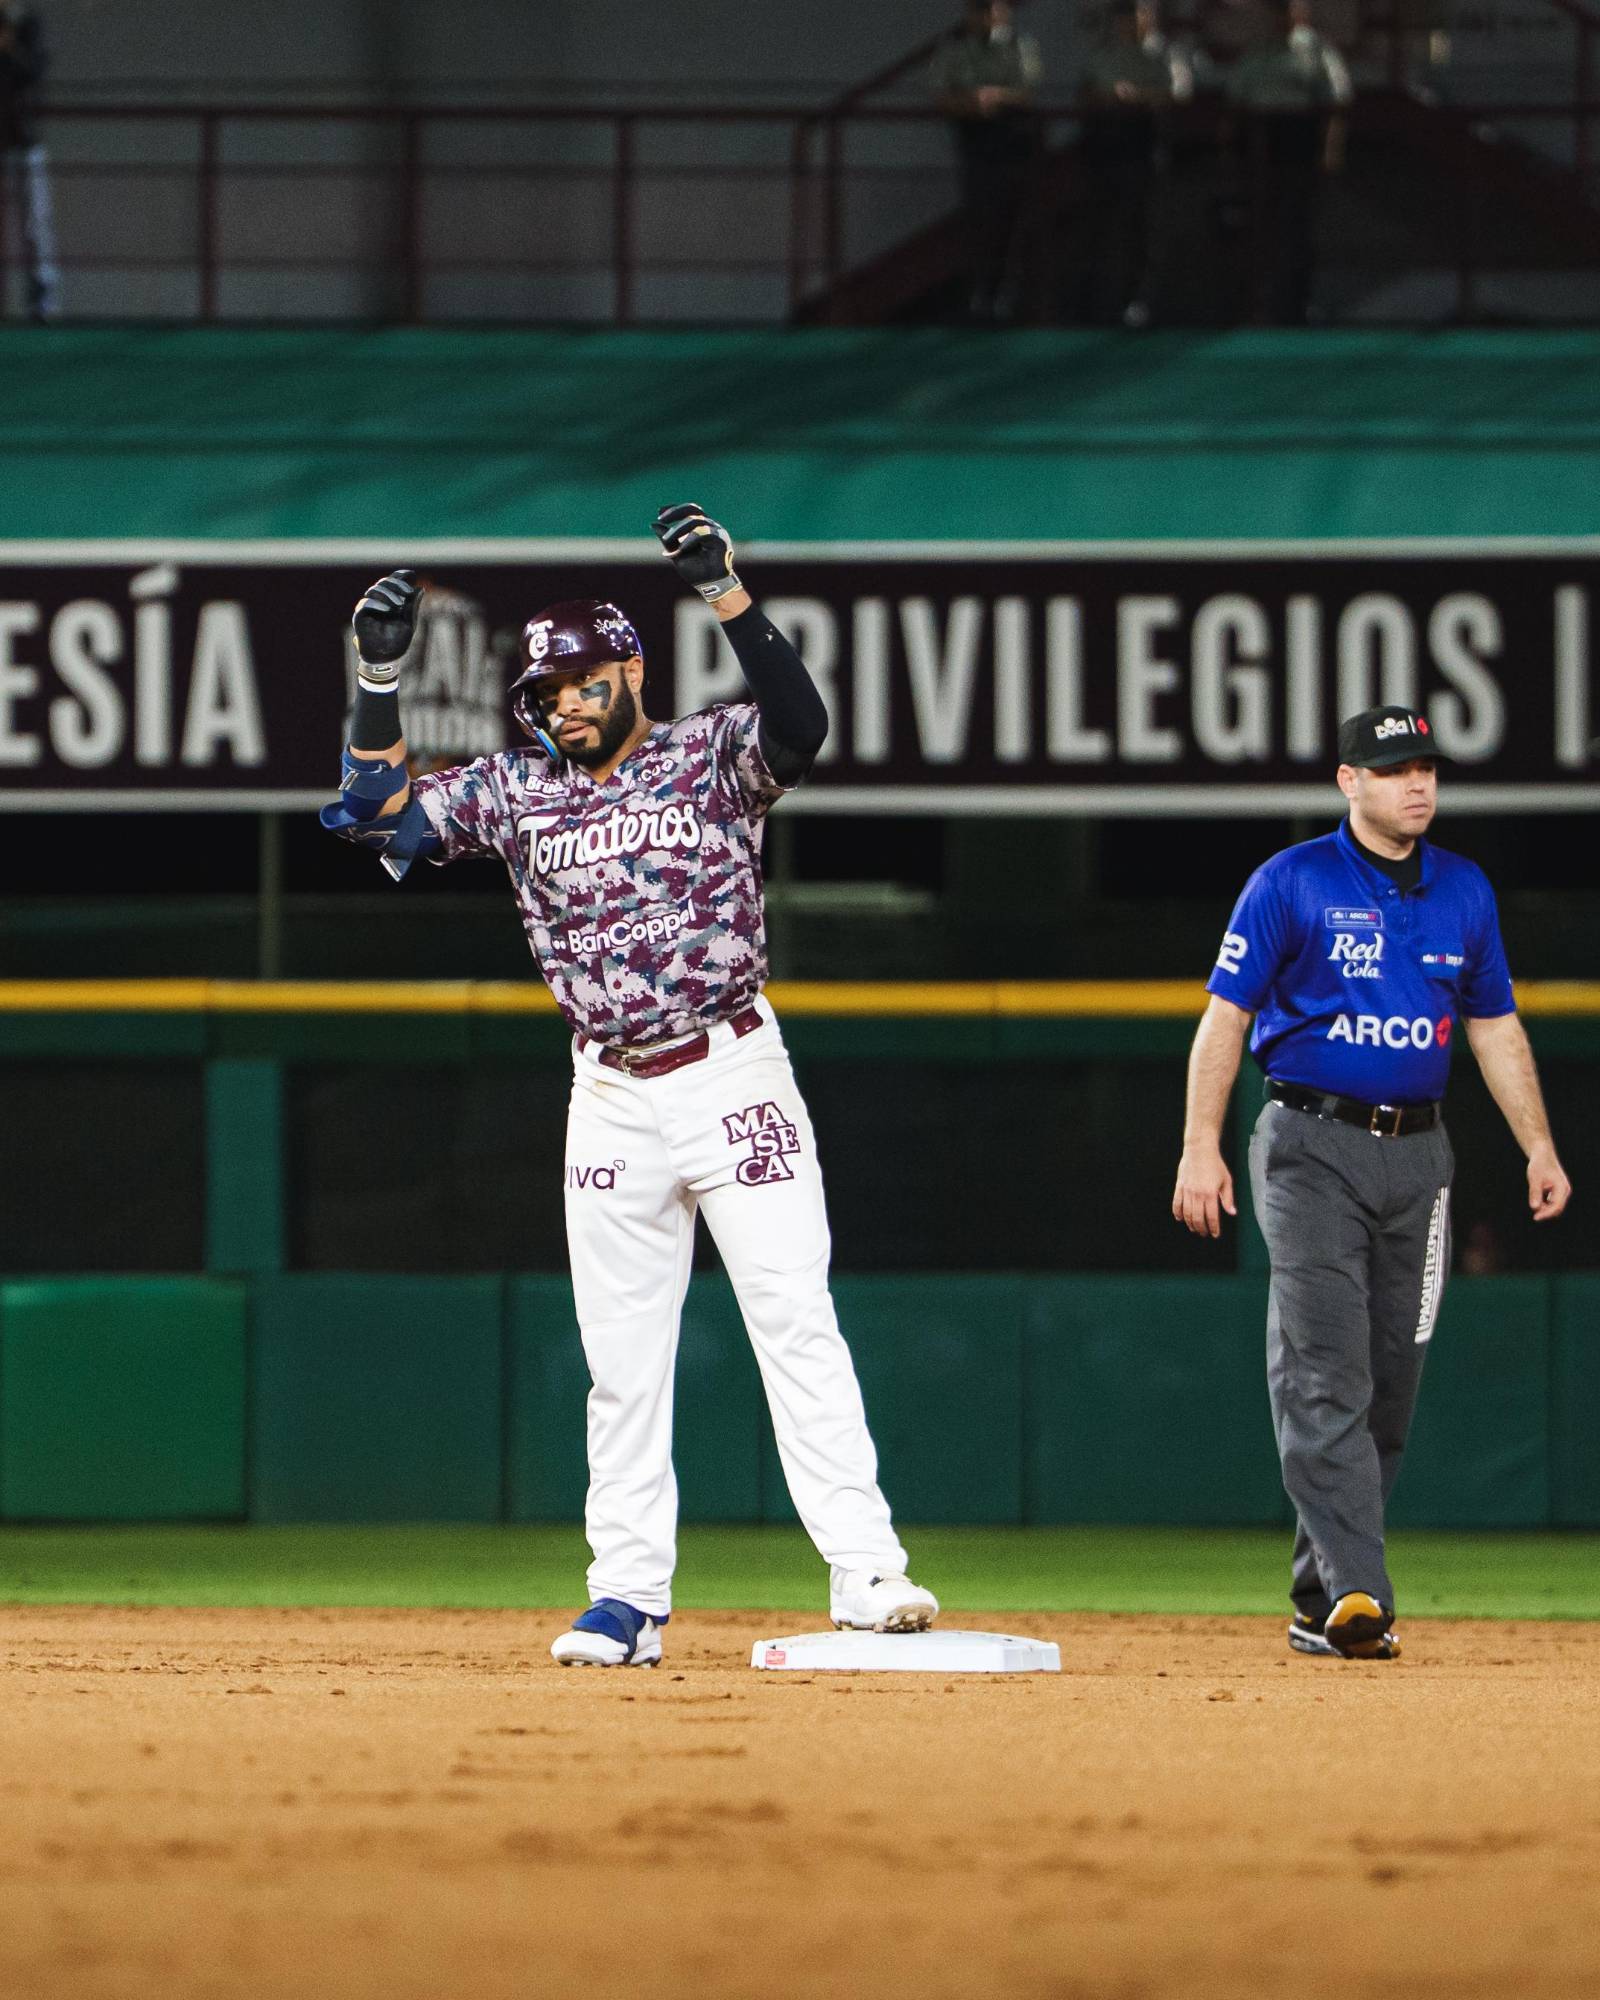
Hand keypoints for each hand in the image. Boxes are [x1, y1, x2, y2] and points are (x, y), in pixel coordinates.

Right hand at [352, 570, 421, 686]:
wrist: (387, 659)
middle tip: (407, 593)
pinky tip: (388, 610)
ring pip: (374, 590)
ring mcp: (368, 608)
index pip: (393, 581)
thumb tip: (420, 588)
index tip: (412, 574)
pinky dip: (376, 604)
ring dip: (388, 594)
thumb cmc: (398, 641)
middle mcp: (379, 601)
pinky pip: (365, 604)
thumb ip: (413, 606)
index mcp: (391, 600)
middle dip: (396, 585)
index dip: (401, 575)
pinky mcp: (360, 616)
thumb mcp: (410, 622)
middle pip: (384, 582)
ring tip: (398, 605)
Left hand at [652, 503, 742, 601]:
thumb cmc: (696, 571)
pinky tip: (681, 548)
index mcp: (702, 527)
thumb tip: (653, 524)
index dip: (675, 509)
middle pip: (692, 511)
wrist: (710, 586)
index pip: (689, 510)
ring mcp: (717, 532)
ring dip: (679, 529)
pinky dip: (690, 540)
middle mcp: (711, 527)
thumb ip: (668, 540)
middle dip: (675, 513)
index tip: (660, 511)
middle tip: (661, 519)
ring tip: (667, 539)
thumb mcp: (676, 553)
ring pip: (696, 521)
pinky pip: (704, 533)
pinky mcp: (721, 540)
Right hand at [1172, 1141, 1236, 1237]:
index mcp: (1210, 1194)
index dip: (1214, 1228)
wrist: (1199, 1150)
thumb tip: (1232, 1213)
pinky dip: (1177, 1213)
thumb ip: (1228, 1198)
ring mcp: (1187, 1191)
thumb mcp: (1227, 1181)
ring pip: (1187, 1213)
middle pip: (1198, 1218)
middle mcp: (1197, 1194)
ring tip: (1194, 1229)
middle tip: (1204, 1234)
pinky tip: (1180, 1219)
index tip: (1215, 1234)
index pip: (1212, 1217)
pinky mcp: (1179, 1186)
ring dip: (1190, 1224)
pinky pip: (1176, 1203)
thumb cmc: (1215, 1164)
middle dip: (1201, 1229)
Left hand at [1526, 1142, 1570, 1221]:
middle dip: (1546, 1212)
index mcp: (1562, 1187)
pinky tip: (1537, 1202)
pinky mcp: (1557, 1191)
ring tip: (1534, 1205)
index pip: (1557, 1206)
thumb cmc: (1539, 1165)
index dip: (1546, 1213)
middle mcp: (1564, 1190)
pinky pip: (1552, 1202)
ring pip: (1555, 1206)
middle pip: (1557, 1208)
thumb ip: (1535, 1193)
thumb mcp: (1534, 1178)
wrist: (1542, 1154)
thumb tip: (1534, 1208)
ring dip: (1545, 1209)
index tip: (1535, 1217)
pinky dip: (1545, 1205)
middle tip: (1533, 1215)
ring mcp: (1561, 1191)